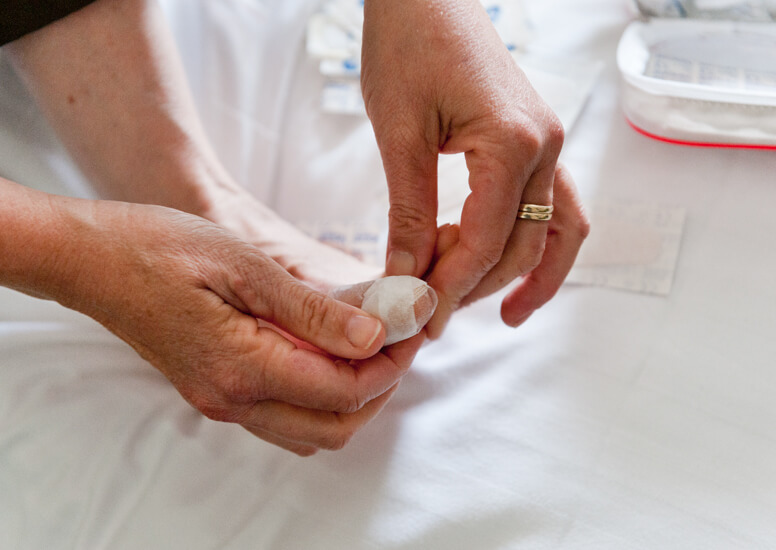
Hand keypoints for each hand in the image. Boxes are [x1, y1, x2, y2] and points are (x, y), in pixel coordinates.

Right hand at [52, 197, 417, 454]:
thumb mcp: (245, 266)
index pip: (344, 391)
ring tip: (368, 344)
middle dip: (378, 388)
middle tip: (396, 340)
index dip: (389, 364)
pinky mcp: (214, 392)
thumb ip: (312, 311)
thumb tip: (373, 336)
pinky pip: (282, 416)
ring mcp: (220, 402)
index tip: (408, 327)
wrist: (91, 259)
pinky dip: (317, 394)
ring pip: (310, 430)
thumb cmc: (160, 248)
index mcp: (242, 367)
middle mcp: (231, 399)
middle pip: (334, 427)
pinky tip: (325, 351)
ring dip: (351, 397)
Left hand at [361, 0, 585, 334]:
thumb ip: (407, 212)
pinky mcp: (538, 141)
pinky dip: (539, 242)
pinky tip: (511, 267)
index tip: (419, 313)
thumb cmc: (408, 45)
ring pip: (557, 231)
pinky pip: (555, 205)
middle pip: (524, 245)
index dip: (451, 285)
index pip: (486, 241)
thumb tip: (406, 277)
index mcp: (513, 143)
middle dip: (480, 287)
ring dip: (530, 276)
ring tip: (506, 316)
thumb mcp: (400, 135)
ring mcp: (549, 143)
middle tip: (436, 313)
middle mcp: (545, 146)